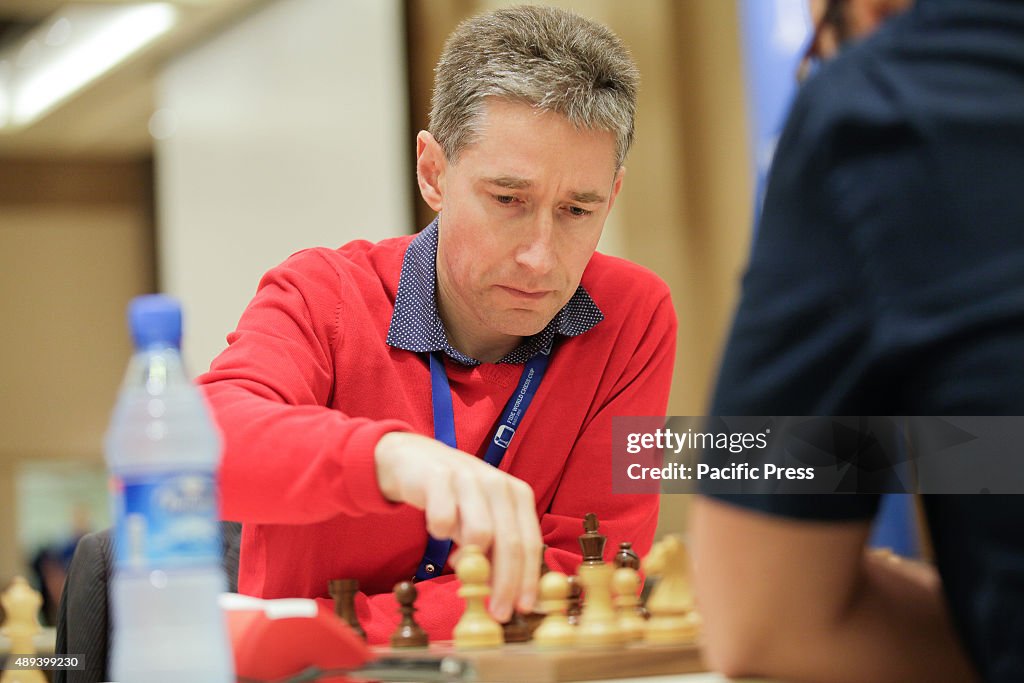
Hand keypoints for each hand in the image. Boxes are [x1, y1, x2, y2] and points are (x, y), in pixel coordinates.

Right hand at [374, 431, 541, 620]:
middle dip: (505, 584)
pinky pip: (443, 520)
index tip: (523, 608)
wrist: (414, 460)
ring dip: (469, 559)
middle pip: (510, 543)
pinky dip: (440, 532)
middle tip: (497, 612)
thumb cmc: (455, 495)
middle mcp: (498, 484)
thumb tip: (510, 593)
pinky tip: (437, 529)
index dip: (527, 579)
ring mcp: (469, 478)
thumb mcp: (484, 516)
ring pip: (480, 534)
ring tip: (457, 561)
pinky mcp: (439, 478)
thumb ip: (498, 548)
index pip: (530, 543)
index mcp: (517, 494)